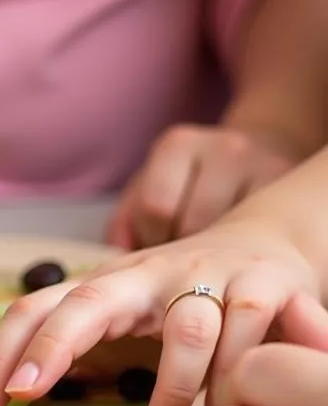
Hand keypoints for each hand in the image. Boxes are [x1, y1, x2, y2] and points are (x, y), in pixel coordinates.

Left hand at [0, 220, 327, 405]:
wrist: (269, 244)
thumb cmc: (176, 300)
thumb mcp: (118, 320)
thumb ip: (75, 353)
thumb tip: (3, 404)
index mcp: (102, 286)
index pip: (35, 311)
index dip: (2, 355)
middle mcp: (145, 274)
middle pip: (88, 301)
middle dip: (50, 347)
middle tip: (24, 394)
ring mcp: (207, 276)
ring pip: (187, 330)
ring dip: (172, 391)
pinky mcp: (266, 288)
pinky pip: (250, 338)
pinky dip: (238, 382)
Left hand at [108, 124, 299, 249]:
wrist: (256, 155)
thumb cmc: (187, 185)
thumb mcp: (147, 192)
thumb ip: (123, 226)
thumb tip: (115, 260)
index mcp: (178, 144)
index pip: (155, 207)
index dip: (151, 234)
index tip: (159, 237)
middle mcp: (225, 148)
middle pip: (192, 223)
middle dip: (180, 248)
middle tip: (184, 251)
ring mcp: (266, 166)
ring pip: (228, 237)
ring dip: (211, 254)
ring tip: (208, 250)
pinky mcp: (290, 190)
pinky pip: (259, 238)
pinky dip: (240, 251)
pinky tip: (234, 248)